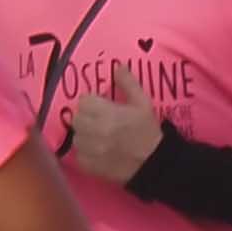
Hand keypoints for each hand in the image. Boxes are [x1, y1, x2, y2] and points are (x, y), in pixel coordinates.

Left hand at [57, 71, 164, 185]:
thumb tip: (118, 66)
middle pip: (78, 117)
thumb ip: (128, 84)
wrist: (154, 164)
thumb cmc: (148, 132)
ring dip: (86, 135)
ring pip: (77, 136)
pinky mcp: (87, 164)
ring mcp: (89, 149)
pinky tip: (101, 152)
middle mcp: (93, 130)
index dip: (95, 103)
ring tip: (102, 138)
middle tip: (103, 123)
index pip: (84, 101)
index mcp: (106, 113)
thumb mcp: (143, 104)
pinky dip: (87, 152)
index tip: (105, 108)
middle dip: (88, 118)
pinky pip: (78, 153)